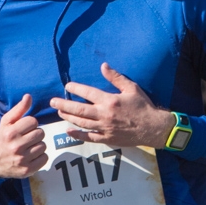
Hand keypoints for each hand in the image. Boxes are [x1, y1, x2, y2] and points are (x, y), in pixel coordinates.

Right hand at [0, 93, 47, 177]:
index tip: (24, 128)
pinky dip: (40, 156)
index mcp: (10, 132)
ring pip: (43, 146)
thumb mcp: (7, 122)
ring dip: (38, 145)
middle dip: (36, 134)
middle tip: (27, 138)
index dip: (31, 124)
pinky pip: (45, 158)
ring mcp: (22, 159)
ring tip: (29, 147)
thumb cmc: (4, 138)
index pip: (33, 121)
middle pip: (40, 133)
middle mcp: (16, 146)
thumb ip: (19, 109)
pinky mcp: (28, 169)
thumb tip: (28, 96)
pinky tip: (32, 156)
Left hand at [51, 63, 169, 147]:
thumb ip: (116, 77)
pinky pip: (89, 137)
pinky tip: (69, 130)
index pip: (87, 93)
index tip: (67, 86)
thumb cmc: (143, 106)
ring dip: (68, 117)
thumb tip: (103, 66)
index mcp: (110, 101)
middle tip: (52, 102)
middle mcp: (104, 115)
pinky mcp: (107, 138)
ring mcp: (104, 128)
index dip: (75, 88)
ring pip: (81, 123)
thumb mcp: (132, 88)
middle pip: (79, 110)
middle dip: (64, 105)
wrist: (153, 128)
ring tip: (59, 112)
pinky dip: (78, 134)